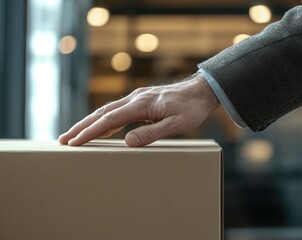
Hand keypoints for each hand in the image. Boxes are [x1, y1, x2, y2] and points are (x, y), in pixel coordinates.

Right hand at [58, 73, 219, 146]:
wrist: (200, 92)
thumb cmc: (190, 109)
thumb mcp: (175, 125)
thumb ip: (151, 133)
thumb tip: (128, 141)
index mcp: (141, 105)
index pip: (109, 120)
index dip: (90, 132)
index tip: (75, 142)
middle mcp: (135, 99)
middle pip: (102, 113)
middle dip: (82, 127)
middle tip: (64, 139)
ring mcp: (137, 98)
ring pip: (108, 111)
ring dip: (91, 123)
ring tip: (76, 135)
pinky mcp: (141, 101)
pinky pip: (118, 110)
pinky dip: (106, 120)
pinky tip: (103, 129)